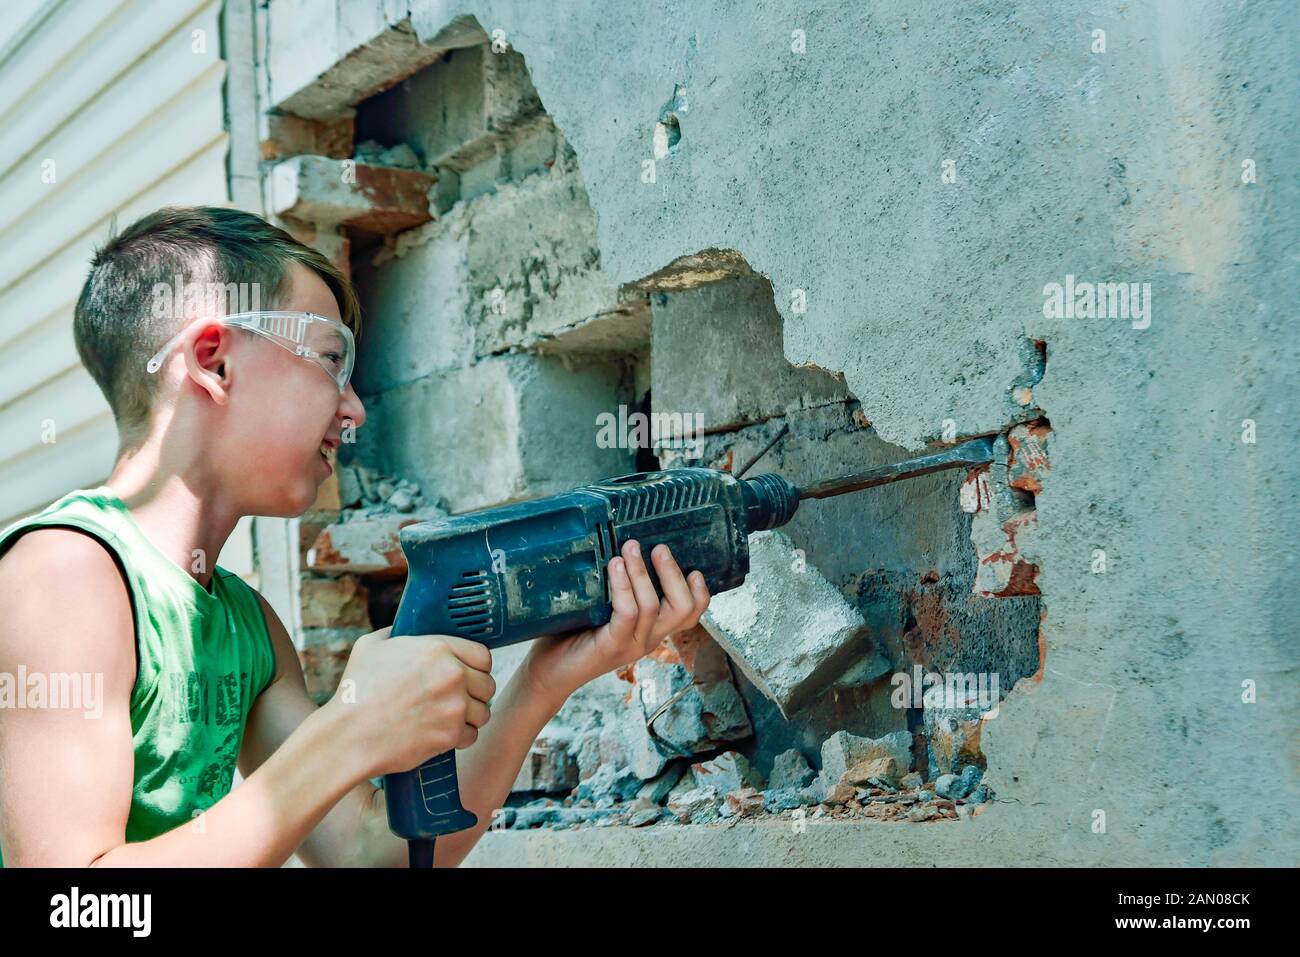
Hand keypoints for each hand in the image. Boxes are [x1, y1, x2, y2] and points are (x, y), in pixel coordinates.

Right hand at [328, 627, 496, 778]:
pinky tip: (442, 734)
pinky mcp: (450, 735)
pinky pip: (471, 735)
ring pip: (482, 712)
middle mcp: (452, 675)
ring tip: (449, 717)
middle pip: (487, 685)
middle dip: (474, 693)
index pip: (483, 655)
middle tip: (456, 699)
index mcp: (438, 649)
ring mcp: (454, 706)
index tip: (468, 674)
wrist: (349, 734)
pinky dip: (459, 738)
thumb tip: (400, 630)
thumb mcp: (370, 647)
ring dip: (469, 716)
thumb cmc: (356, 691)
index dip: (477, 666)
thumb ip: (394, 633)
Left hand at [522, 539, 710, 703]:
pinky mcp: (611, 646)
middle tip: (660, 547)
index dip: (700, 594)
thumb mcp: (603, 608)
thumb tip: (621, 546)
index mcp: (651, 630)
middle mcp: (647, 639)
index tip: (695, 569)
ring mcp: (631, 645)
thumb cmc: (572, 634)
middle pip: (682, 610)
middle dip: (674, 574)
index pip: (690, 616)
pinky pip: (626, 613)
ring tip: (630, 547)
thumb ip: (617, 588)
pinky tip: (615, 566)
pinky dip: (623, 587)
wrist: (548, 672)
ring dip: (642, 572)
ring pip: (652, 606)